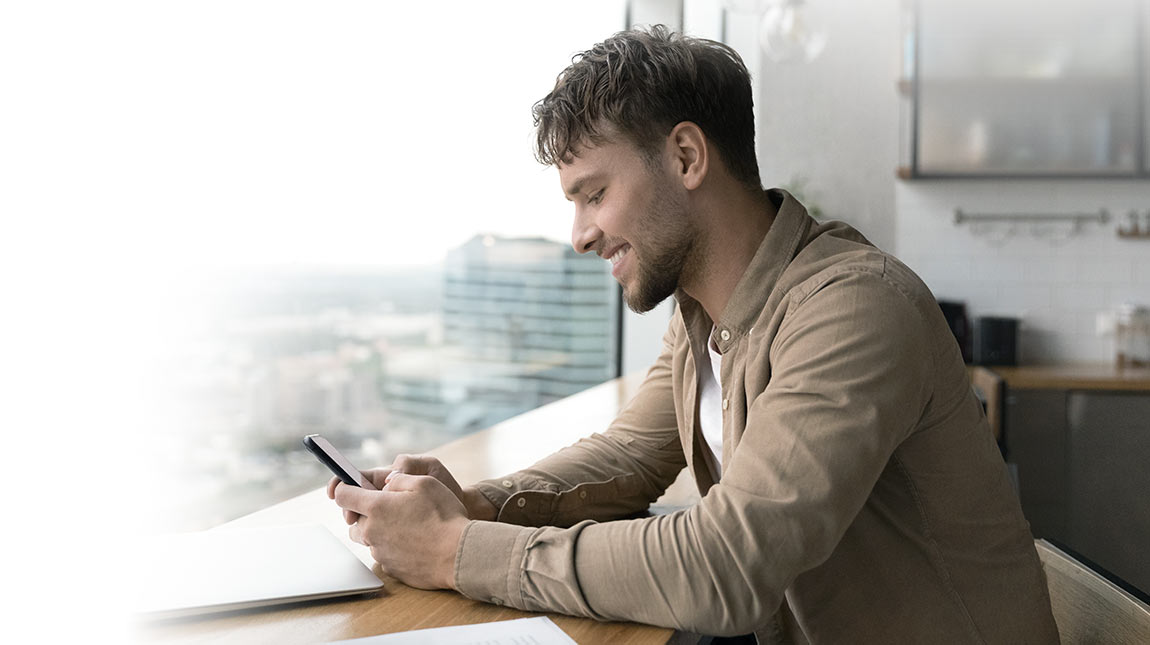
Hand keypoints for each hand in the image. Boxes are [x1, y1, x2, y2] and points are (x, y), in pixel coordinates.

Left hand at [333, 473, 469, 589]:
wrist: (458, 555)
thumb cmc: (444, 517)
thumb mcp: (425, 483)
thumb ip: (398, 479)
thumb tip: (386, 483)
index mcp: (376, 507)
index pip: (343, 495)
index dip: (346, 487)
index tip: (353, 486)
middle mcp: (372, 532)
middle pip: (353, 520)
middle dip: (364, 511)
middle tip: (389, 507)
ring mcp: (380, 553)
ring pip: (368, 539)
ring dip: (378, 530)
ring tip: (404, 525)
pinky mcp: (391, 569)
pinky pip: (384, 554)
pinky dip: (393, 547)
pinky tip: (414, 542)